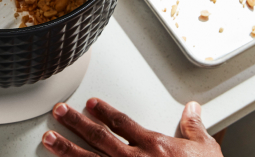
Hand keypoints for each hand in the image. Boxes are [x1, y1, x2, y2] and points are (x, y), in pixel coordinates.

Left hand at [41, 98, 222, 156]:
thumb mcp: (205, 150)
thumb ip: (194, 129)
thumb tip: (192, 110)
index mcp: (154, 147)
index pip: (123, 123)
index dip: (104, 111)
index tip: (90, 103)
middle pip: (99, 138)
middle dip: (76, 124)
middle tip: (59, 113)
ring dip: (67, 150)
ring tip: (49, 140)